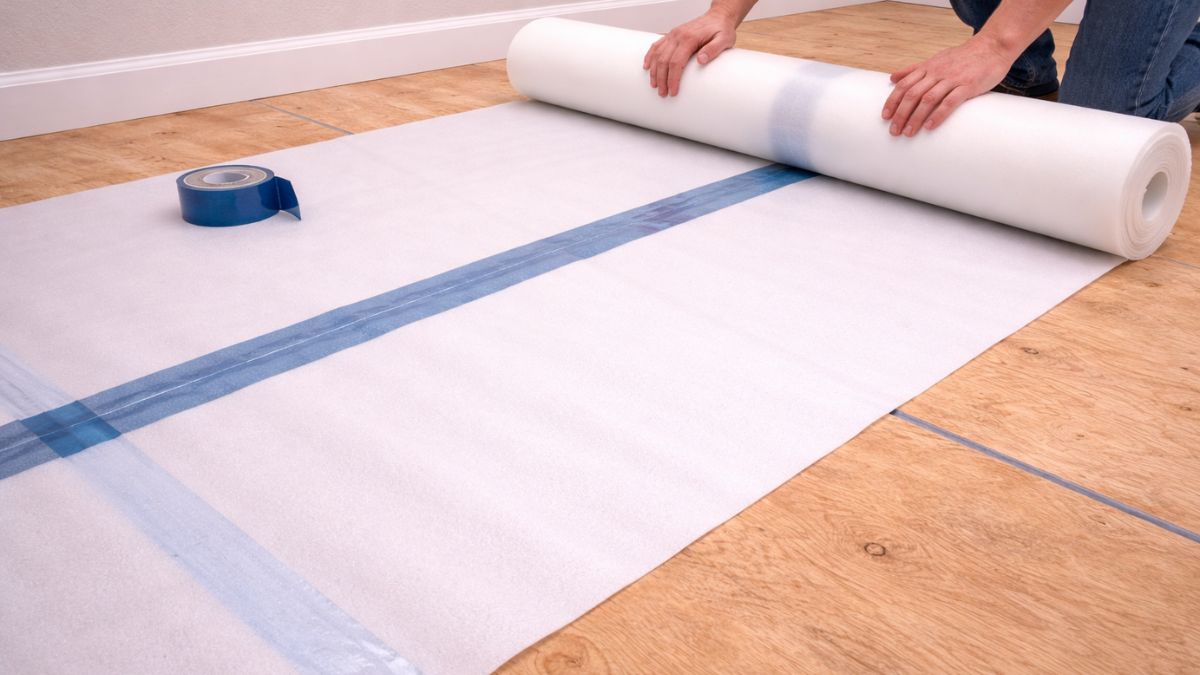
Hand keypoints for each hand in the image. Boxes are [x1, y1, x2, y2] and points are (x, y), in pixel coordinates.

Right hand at [643, 11, 737, 96]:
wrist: (718, 16)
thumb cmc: (721, 29)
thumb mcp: (724, 39)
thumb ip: (713, 49)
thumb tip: (701, 60)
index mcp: (689, 38)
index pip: (676, 62)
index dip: (672, 79)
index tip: (673, 91)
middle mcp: (678, 36)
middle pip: (663, 60)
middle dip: (662, 79)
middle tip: (663, 93)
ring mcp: (673, 35)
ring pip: (657, 54)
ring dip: (654, 71)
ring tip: (655, 85)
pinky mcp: (672, 35)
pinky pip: (656, 45)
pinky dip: (650, 56)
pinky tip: (647, 66)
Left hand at [881, 35, 1015, 136]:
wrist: (993, 46)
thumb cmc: (963, 56)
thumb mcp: (936, 59)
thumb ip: (914, 70)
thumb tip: (892, 78)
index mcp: (928, 67)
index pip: (904, 85)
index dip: (892, 101)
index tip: (885, 117)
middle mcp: (937, 72)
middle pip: (912, 94)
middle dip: (900, 114)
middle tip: (894, 131)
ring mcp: (953, 79)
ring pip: (928, 99)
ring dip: (916, 117)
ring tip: (908, 132)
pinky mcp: (968, 85)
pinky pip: (950, 101)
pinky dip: (938, 114)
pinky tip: (930, 126)